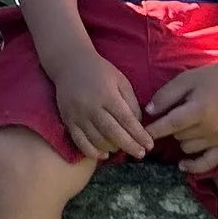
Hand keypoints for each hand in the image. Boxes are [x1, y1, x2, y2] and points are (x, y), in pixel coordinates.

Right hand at [48, 43, 152, 161]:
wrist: (69, 63)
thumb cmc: (100, 71)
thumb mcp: (121, 80)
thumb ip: (131, 103)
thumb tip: (138, 126)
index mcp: (107, 95)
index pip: (126, 120)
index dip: (139, 135)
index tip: (150, 145)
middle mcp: (92, 107)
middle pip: (113, 133)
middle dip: (129, 146)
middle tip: (141, 154)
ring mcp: (78, 115)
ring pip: (97, 140)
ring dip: (113, 149)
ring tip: (123, 150)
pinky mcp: (68, 120)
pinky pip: (80, 142)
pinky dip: (92, 152)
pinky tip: (103, 155)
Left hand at [145, 51, 217, 174]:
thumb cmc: (209, 78)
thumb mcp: (184, 80)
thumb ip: (166, 96)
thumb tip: (148, 112)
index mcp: (199, 110)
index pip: (171, 124)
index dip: (155, 130)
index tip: (141, 133)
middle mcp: (210, 128)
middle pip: (177, 135)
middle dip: (170, 127)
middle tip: (174, 113)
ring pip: (187, 147)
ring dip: (181, 138)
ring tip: (186, 123)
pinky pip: (209, 163)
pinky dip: (195, 166)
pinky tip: (183, 166)